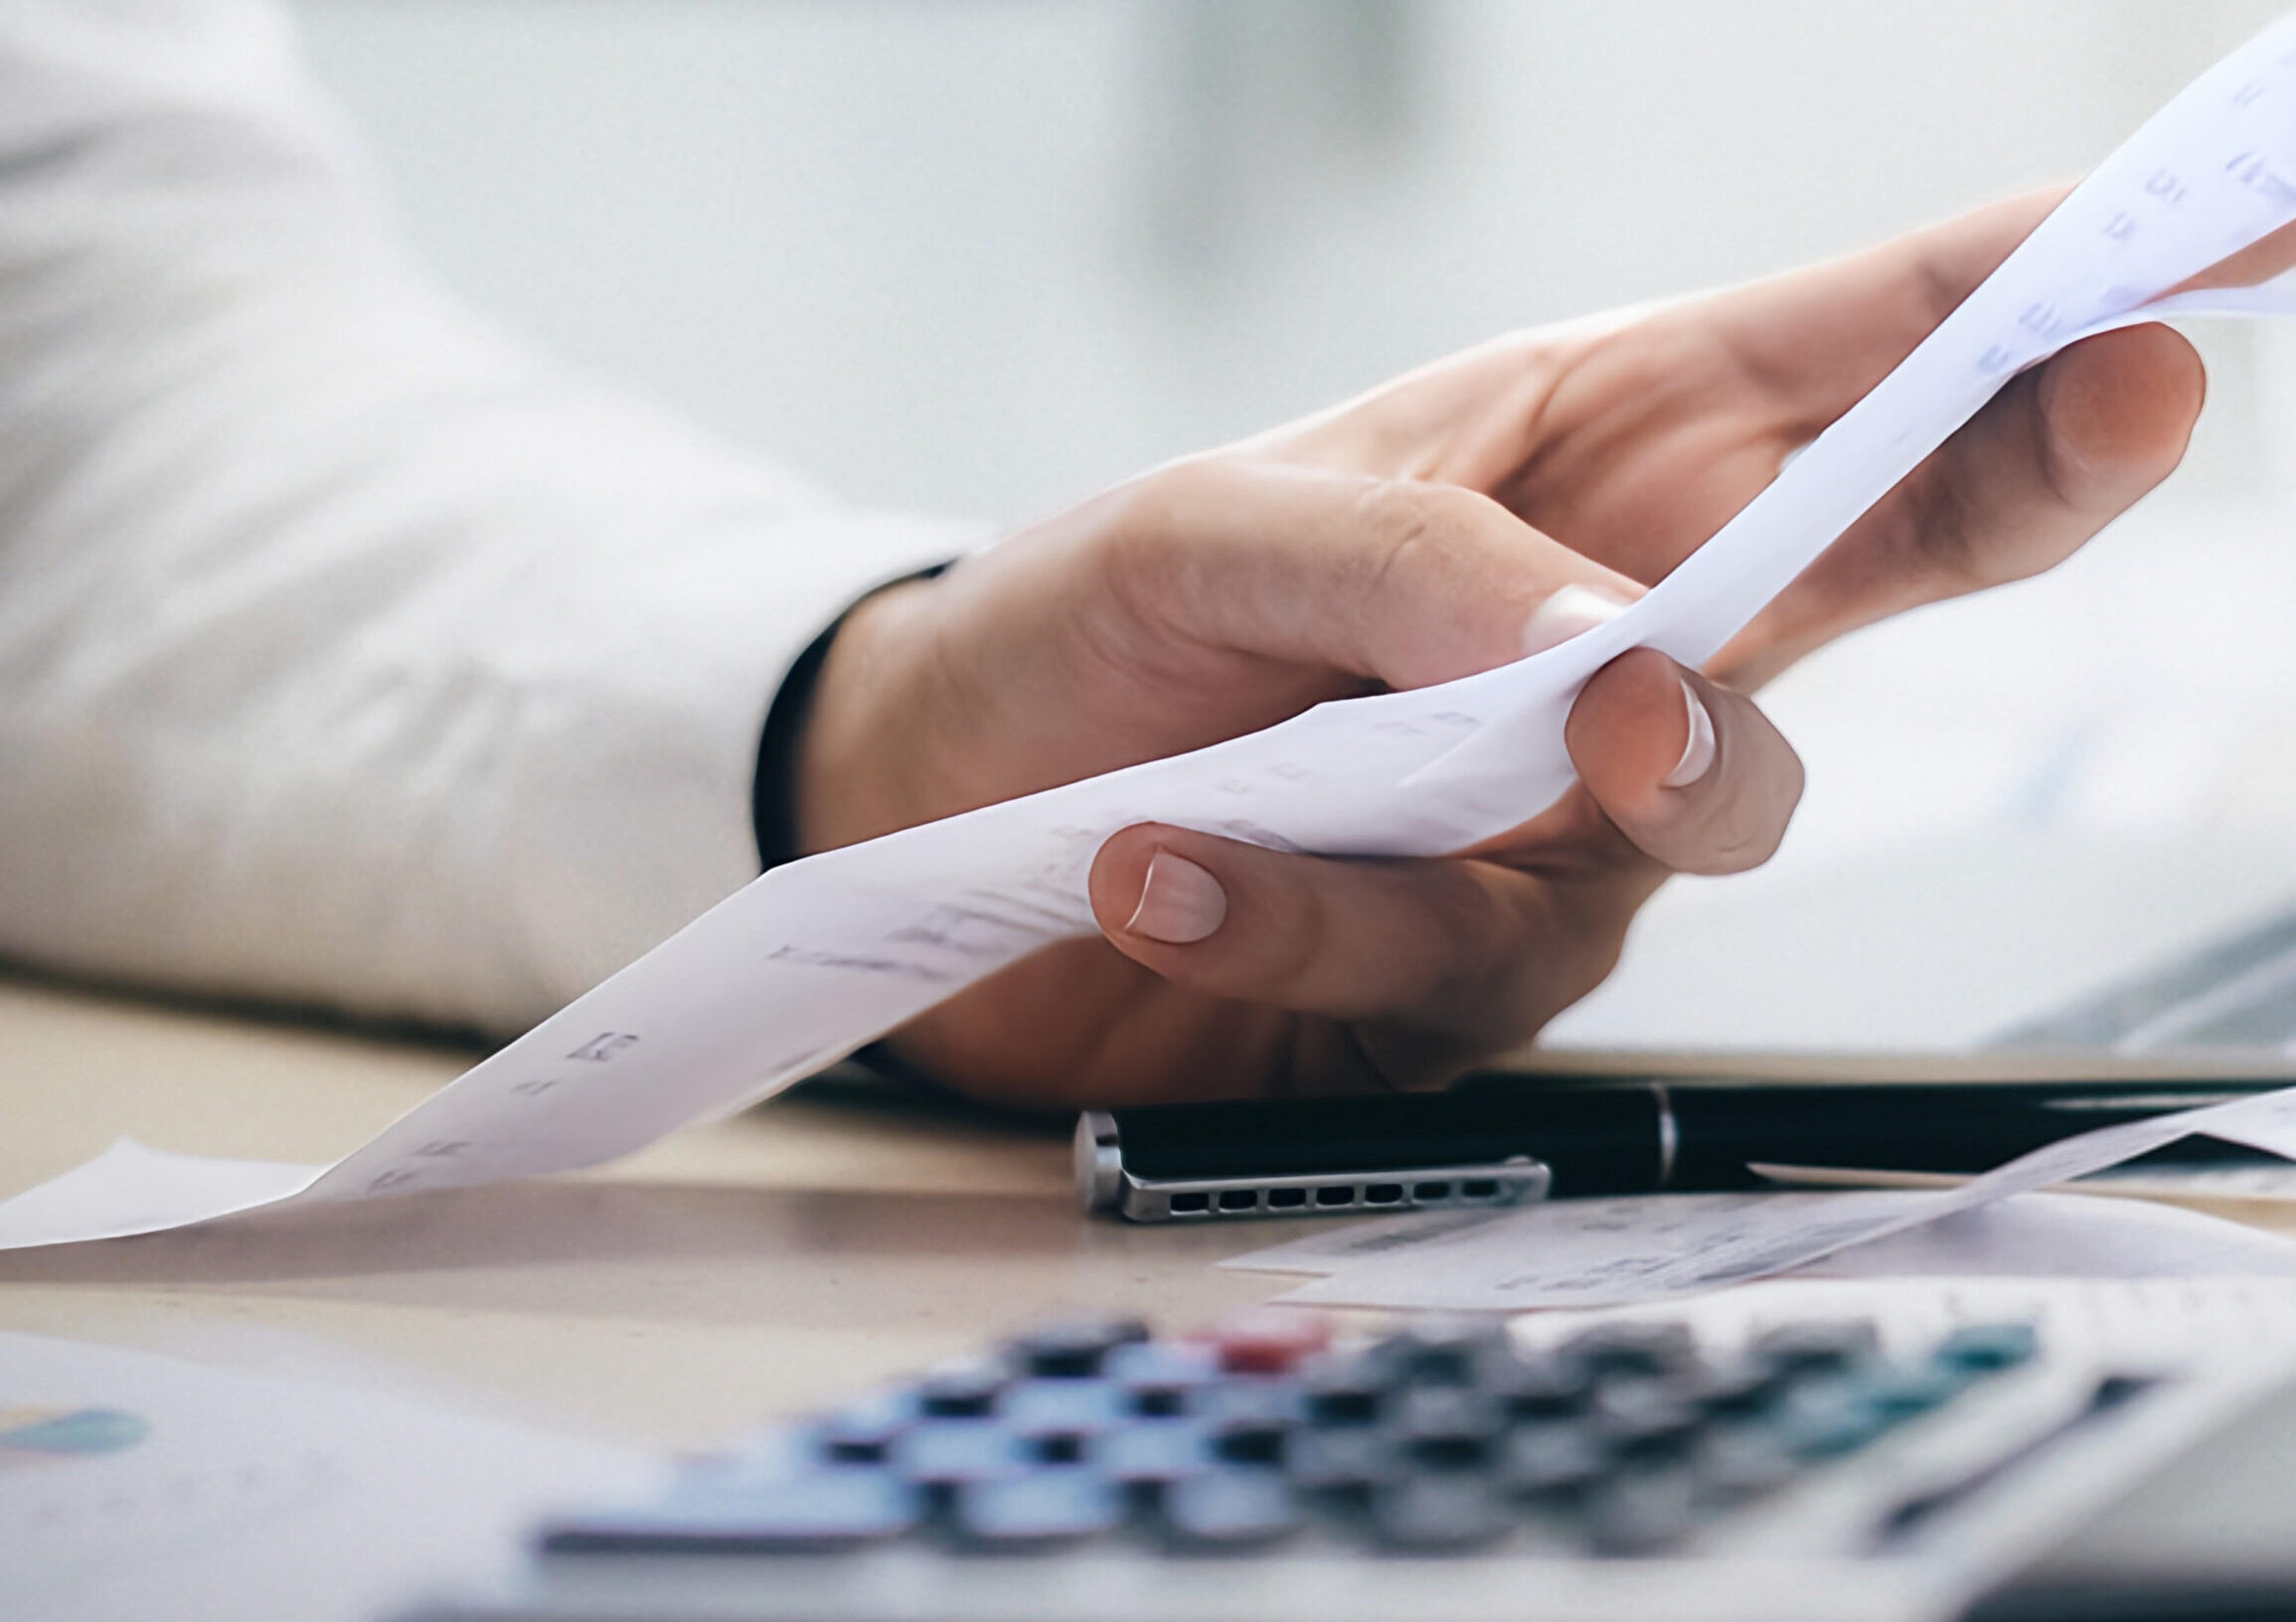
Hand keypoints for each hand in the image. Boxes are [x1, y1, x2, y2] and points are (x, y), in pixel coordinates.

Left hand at [797, 189, 2202, 1109]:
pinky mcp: (1463, 973)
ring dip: (1619, 765)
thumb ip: (1420, 567)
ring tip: (1447, 744)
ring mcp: (1559, 821)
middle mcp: (1614, 634)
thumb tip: (1621, 654)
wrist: (938, 810)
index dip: (2064, 300)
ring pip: (1703, 802)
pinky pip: (1439, 956)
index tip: (2236, 239)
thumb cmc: (1091, 624)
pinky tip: (1158, 867)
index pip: (1865, 362)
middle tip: (2108, 404)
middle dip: (2021, 483)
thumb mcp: (1221, 527)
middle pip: (1888, 566)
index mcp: (1583, 462)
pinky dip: (1292, 912)